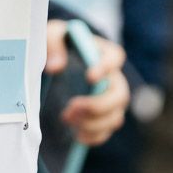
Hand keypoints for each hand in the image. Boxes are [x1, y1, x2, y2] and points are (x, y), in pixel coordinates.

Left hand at [45, 21, 128, 146]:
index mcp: (103, 52)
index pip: (115, 57)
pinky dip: (95, 136)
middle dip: (98, 105)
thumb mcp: (52, 36)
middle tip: (73, 106)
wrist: (58, 61)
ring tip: (67, 119)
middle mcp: (113, 77)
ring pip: (115, 116)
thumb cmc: (59, 45)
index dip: (107, 67)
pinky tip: (77, 135)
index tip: (90, 77)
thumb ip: (54, 46)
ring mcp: (111, 99)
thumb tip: (55, 67)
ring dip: (94, 123)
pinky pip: (108, 130)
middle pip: (120, 94)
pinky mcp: (104, 116)